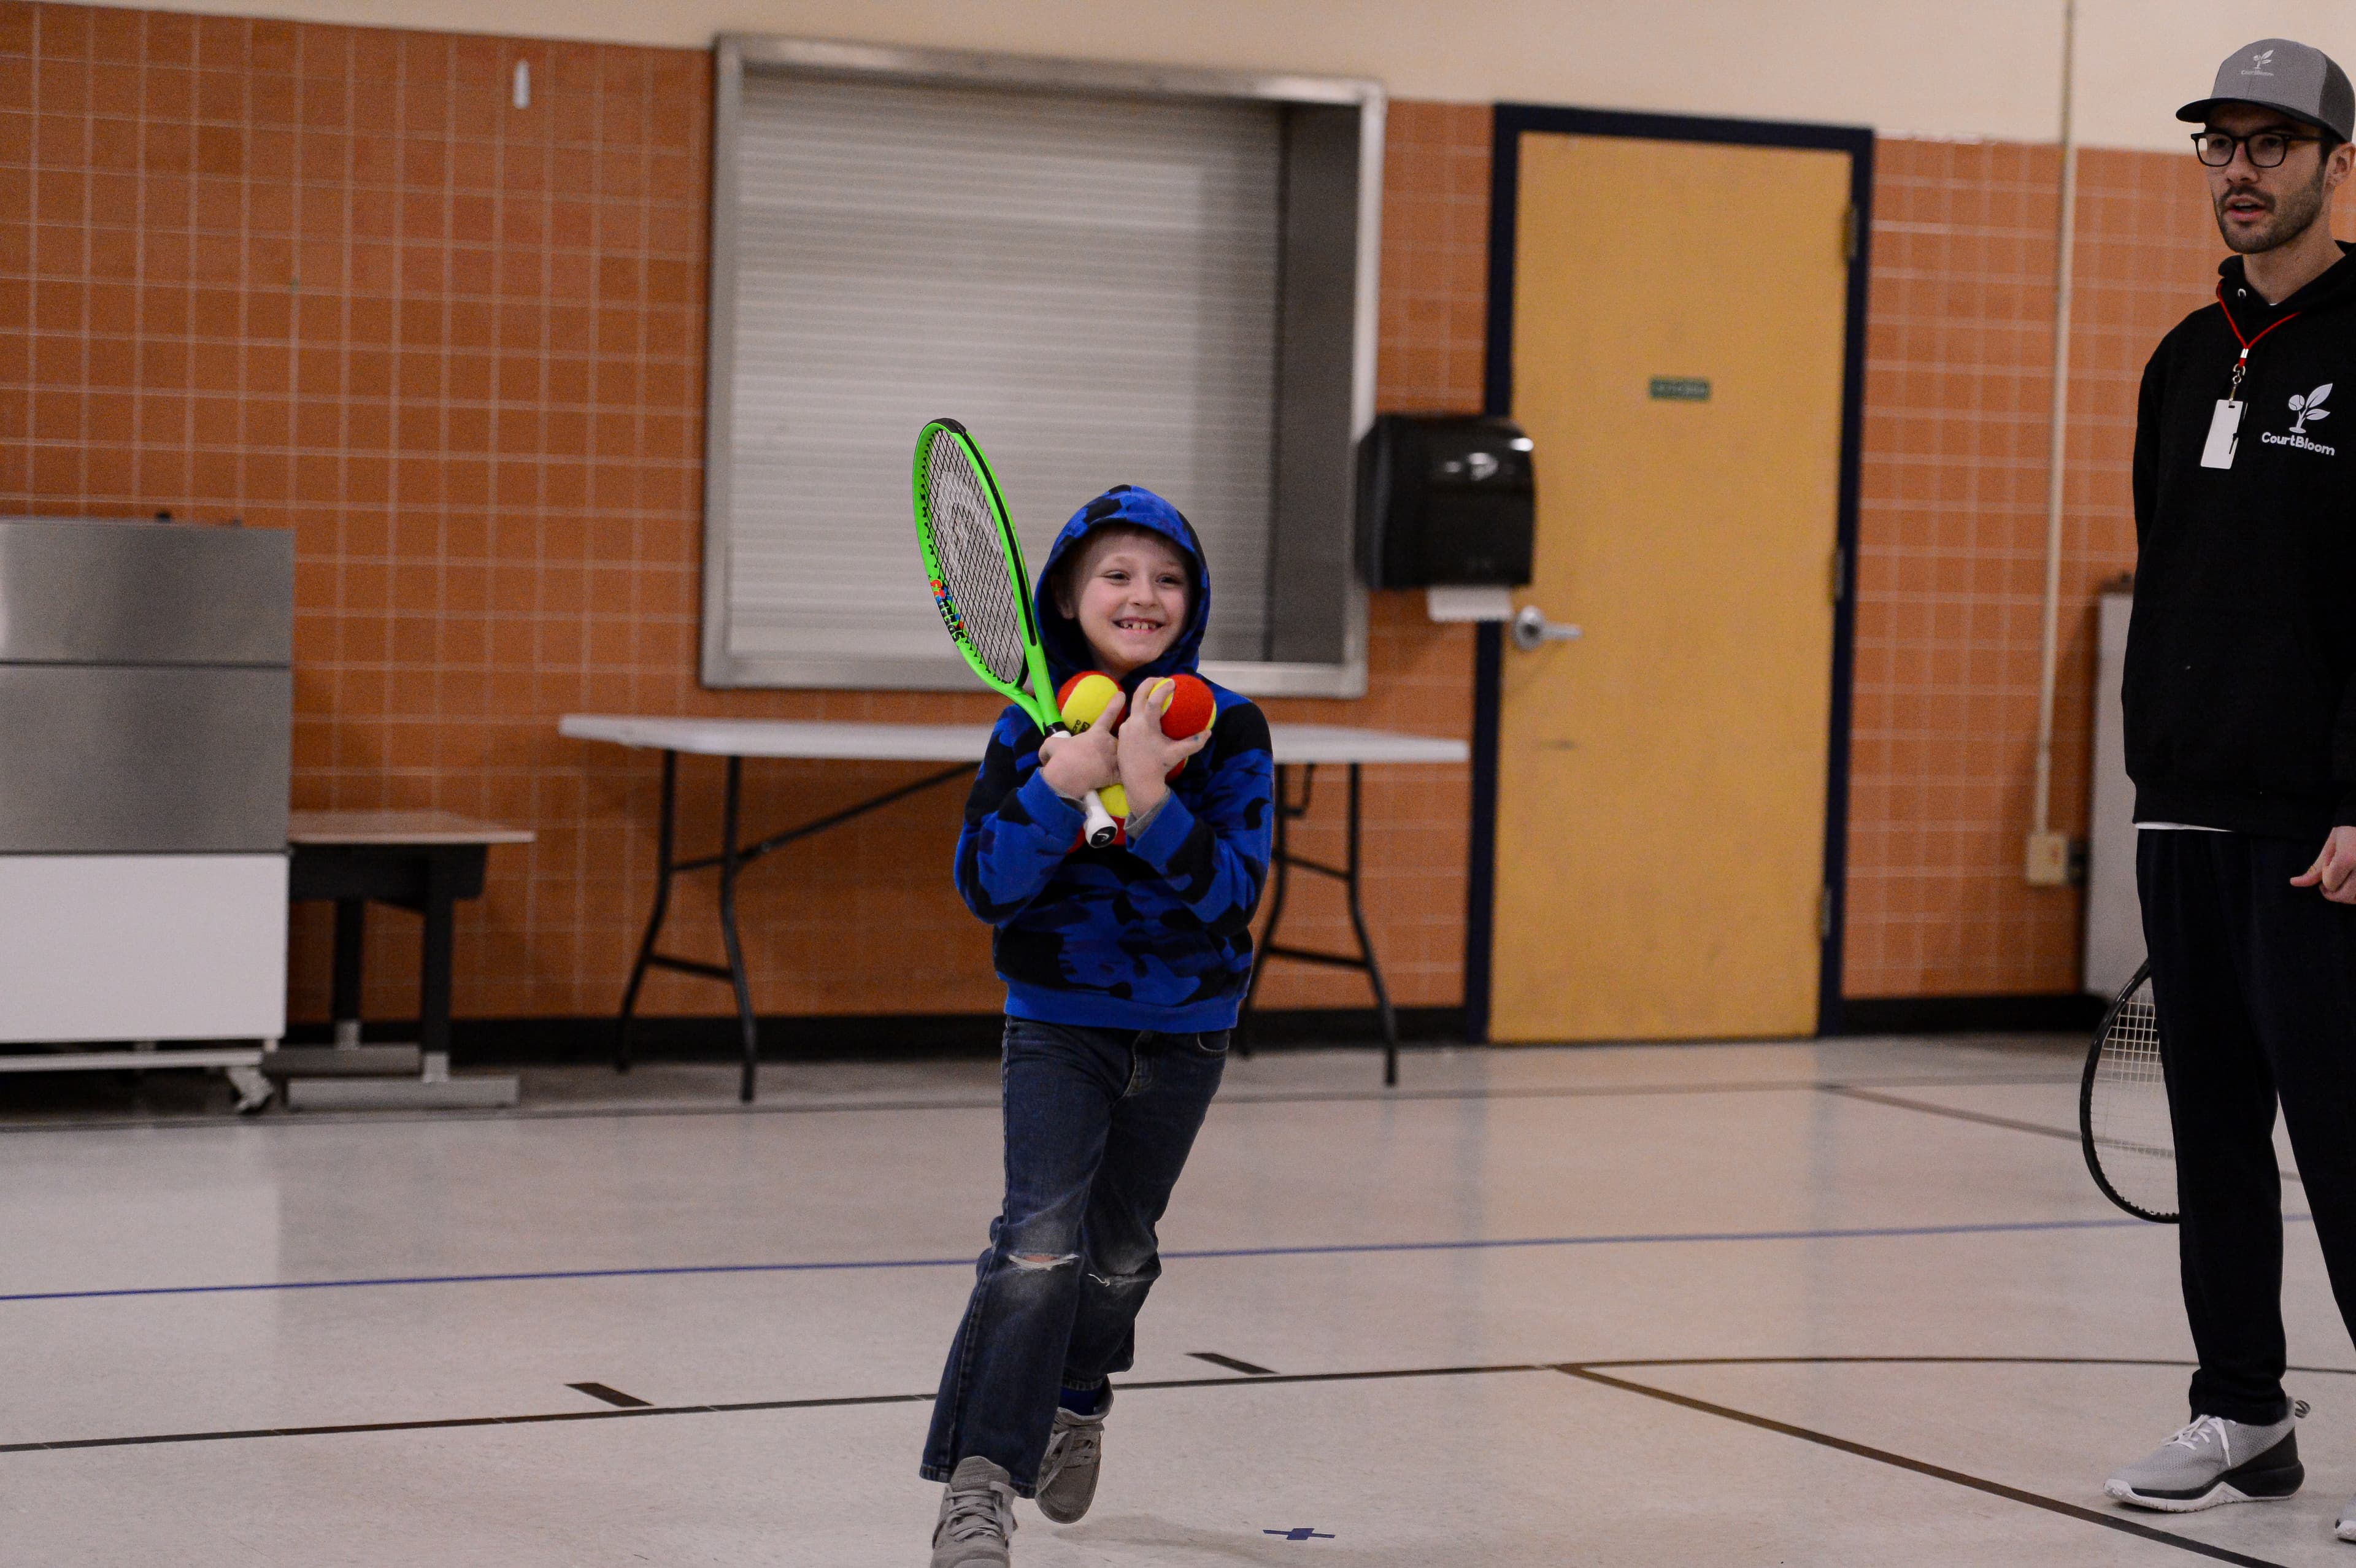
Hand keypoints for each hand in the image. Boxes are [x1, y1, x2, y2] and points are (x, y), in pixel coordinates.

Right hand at [1037, 690, 1123, 799]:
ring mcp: (1114, 760)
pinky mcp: (1116, 776)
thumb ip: (1049, 747)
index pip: (1108, 715)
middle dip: (1116, 747)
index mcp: (1095, 734)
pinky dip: (1126, 776)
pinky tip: (1127, 779)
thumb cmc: (1059, 760)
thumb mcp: (1050, 746)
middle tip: (1106, 759)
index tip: (1122, 695)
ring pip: (1124, 757)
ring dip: (1123, 761)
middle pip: (1120, 741)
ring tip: (1120, 767)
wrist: (1065, 780)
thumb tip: (1044, 758)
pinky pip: (1126, 774)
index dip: (1115, 704)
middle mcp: (1108, 744)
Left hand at [1115, 680, 1212, 819]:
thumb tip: (1209, 732)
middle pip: (1138, 695)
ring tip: (1155, 694)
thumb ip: (1194, 742)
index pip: (1153, 700)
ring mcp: (1125, 729)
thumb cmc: (1158, 768)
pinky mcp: (1122, 735)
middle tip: (1161, 679)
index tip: (1172, 682)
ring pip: (1133, 706)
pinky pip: (1131, 717)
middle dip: (1149, 683)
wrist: (1138, 783)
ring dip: (1144, 697)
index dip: (1163, 689)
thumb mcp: (1177, 754)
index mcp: (1145, 725)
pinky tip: (1148, 714)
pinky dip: (1139, 711)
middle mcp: (1132, 723)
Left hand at [2292, 824, 2355, 903]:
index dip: (2326, 877)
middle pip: (2345, 896)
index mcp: (2349, 859)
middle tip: (2331, 880)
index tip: (2331, 863)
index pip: (2330, 884)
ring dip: (2348, 895)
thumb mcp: (2329, 848)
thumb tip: (2294, 883)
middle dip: (2334, 891)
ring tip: (2344, 881)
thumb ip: (2315, 869)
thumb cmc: (2348, 832)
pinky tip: (2352, 883)